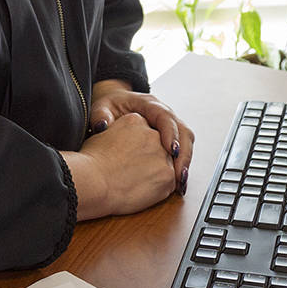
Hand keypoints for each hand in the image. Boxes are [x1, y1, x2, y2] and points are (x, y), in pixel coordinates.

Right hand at [61, 113, 178, 219]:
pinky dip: (158, 189)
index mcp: (136, 120)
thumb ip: (117, 133)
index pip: (143, 133)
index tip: (127, 159)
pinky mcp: (168, 175)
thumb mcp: (101, 135)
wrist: (93, 181)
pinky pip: (170, 183)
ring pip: (165, 165)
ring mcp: (163, 154)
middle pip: (158, 147)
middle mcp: (153, 134)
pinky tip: (141, 191)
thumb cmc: (90, 162)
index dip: (135, 148)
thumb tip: (114, 136)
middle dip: (148, 160)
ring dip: (154, 174)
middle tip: (131, 173)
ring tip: (134, 183)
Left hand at [88, 79, 193, 195]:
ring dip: (185, 162)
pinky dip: (180, 166)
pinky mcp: (168, 138)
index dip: (171, 133)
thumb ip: (100, 115)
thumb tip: (102, 125)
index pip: (165, 117)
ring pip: (186, 142)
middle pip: (183, 131)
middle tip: (180, 175)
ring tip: (180, 183)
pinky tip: (177, 183)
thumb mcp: (101, 108)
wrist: (115, 106)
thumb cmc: (108, 107)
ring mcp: (168, 126)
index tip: (171, 151)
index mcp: (149, 104)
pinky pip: (180, 151)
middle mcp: (163, 114)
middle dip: (184, 154)